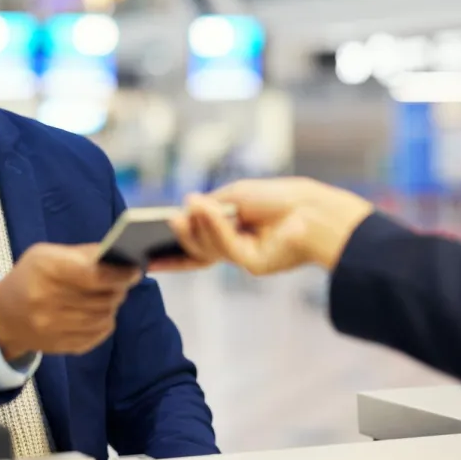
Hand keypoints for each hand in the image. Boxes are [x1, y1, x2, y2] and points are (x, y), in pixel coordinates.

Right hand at [0, 243, 140, 359]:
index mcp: (46, 270)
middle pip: (102, 298)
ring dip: (112, 305)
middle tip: (123, 281)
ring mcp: (54, 328)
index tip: (134, 270)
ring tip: (109, 296)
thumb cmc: (30, 277)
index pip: (93, 275)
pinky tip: (98, 313)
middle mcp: (48, 301)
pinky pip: (98, 335)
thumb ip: (82, 254)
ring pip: (104, 317)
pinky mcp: (61, 346)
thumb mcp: (46, 255)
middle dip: (119, 288)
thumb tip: (118, 258)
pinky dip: (105, 323)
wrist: (3, 316)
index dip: (119, 274)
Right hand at [169, 178, 373, 275]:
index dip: (173, 248)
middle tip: (169, 221)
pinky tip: (204, 211)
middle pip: (198, 248)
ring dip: (197, 228)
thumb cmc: (279, 197)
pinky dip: (214, 227)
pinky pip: (227, 248)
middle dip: (183, 235)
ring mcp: (244, 258)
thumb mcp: (236, 194)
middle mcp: (235, 247)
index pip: (196, 243)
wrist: (313, 208)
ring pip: (209, 249)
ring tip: (183, 212)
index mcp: (231, 231)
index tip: (147, 254)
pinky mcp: (254, 265)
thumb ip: (210, 205)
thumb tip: (187, 208)